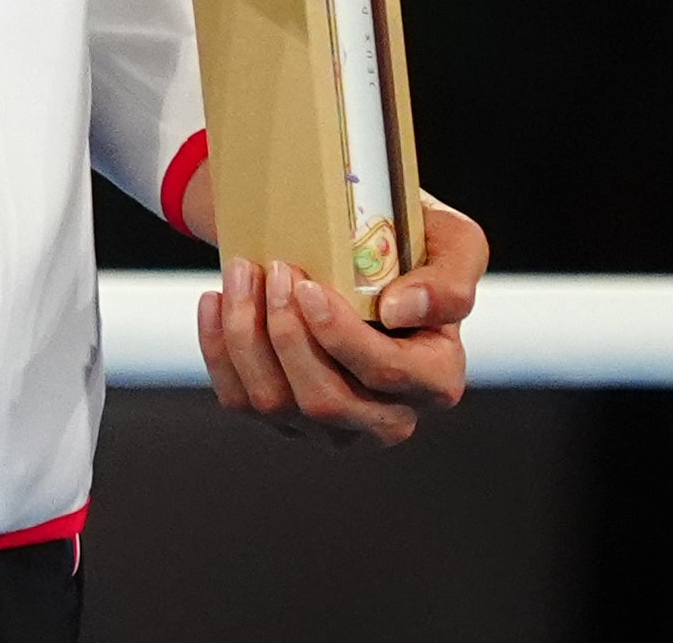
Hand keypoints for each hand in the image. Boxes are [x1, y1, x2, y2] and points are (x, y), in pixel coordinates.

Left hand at [194, 195, 486, 447]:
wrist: (364, 249)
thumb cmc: (414, 248)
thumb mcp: (454, 245)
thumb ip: (449, 279)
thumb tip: (398, 311)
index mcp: (435, 378)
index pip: (387, 374)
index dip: (341, 336)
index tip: (309, 286)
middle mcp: (388, 417)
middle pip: (326, 400)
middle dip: (287, 333)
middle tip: (275, 270)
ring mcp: (334, 427)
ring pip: (277, 403)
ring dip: (247, 333)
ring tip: (242, 271)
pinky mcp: (288, 421)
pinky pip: (241, 401)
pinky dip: (219, 348)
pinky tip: (218, 300)